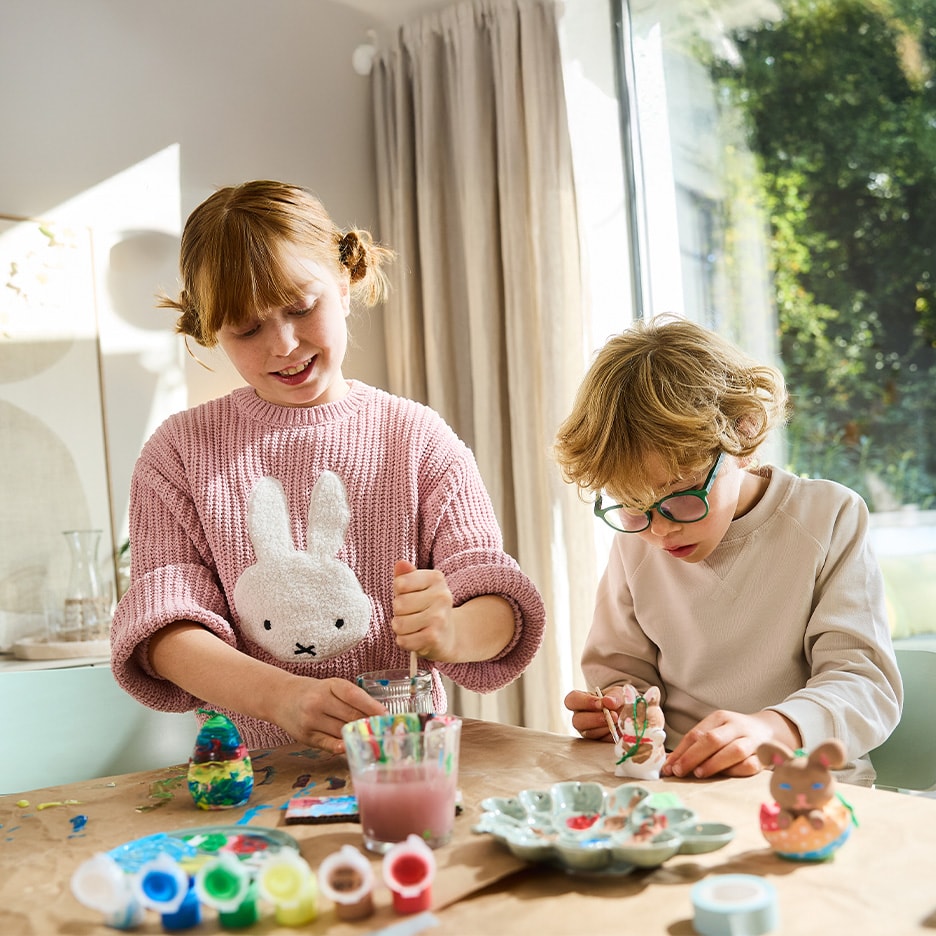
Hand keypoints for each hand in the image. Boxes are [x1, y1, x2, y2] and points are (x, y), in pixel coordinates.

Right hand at [273, 675, 387, 754]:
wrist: (281, 697)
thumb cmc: (313, 692)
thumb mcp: (331, 687)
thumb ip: (351, 699)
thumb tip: (377, 715)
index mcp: (330, 685)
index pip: (354, 695)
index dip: (372, 706)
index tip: (386, 715)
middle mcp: (319, 702)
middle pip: (350, 715)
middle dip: (368, 723)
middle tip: (383, 730)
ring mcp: (311, 720)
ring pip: (341, 730)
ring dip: (357, 735)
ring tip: (372, 739)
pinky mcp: (306, 736)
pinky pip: (328, 744)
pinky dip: (341, 746)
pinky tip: (351, 746)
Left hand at [391, 559, 456, 660]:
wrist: (448, 636)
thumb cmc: (426, 608)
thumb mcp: (416, 588)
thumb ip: (405, 575)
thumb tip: (400, 563)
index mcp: (436, 578)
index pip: (400, 583)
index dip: (399, 594)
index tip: (411, 597)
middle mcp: (442, 596)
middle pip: (398, 604)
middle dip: (399, 613)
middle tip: (413, 615)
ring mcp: (439, 618)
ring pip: (399, 624)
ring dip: (401, 629)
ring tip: (414, 627)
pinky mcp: (434, 638)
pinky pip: (403, 640)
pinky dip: (405, 642)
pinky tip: (416, 638)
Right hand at [564, 686, 627, 741]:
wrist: (628, 713)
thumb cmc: (617, 701)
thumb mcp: (618, 694)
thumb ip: (614, 696)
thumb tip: (608, 701)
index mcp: (581, 701)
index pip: (572, 700)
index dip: (584, 702)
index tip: (600, 703)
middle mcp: (580, 717)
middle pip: (577, 720)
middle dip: (594, 719)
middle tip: (612, 716)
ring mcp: (587, 731)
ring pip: (588, 733)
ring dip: (604, 728)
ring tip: (617, 722)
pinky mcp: (597, 741)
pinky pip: (601, 742)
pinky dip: (611, 736)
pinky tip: (619, 730)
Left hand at [663, 709, 801, 778]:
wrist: (770, 731)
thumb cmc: (734, 735)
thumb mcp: (716, 731)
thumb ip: (696, 745)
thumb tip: (670, 764)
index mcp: (720, 718)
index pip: (696, 734)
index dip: (680, 751)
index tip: (668, 767)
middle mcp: (736, 726)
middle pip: (712, 740)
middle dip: (692, 757)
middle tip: (679, 772)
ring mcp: (752, 741)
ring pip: (733, 751)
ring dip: (714, 763)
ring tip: (699, 774)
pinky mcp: (765, 756)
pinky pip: (750, 765)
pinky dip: (736, 771)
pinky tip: (724, 777)